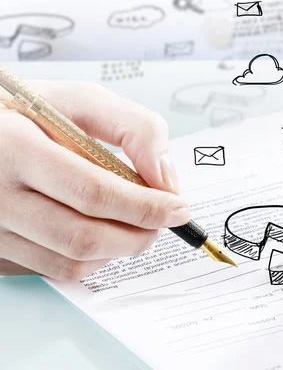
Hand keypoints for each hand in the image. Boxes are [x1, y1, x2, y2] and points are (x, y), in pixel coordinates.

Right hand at [0, 81, 189, 279]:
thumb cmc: (31, 114)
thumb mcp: (80, 101)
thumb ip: (132, 127)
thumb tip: (164, 177)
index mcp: (15, 148)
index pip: (92, 192)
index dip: (144, 206)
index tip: (178, 208)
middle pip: (84, 236)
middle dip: (139, 233)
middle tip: (165, 220)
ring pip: (72, 261)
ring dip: (121, 249)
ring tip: (139, 224)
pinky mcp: (0, 247)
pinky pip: (56, 269)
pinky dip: (94, 258)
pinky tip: (105, 231)